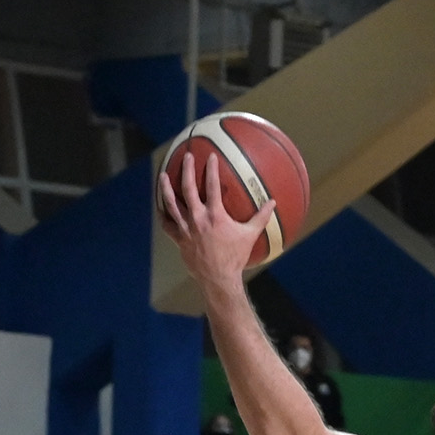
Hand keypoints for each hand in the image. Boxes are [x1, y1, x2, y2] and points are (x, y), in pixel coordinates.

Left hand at [153, 146, 275, 292]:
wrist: (218, 278)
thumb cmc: (235, 257)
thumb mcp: (250, 235)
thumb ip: (261, 217)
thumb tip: (273, 203)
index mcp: (215, 215)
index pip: (212, 185)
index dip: (211, 169)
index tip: (211, 156)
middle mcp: (198, 218)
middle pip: (187, 189)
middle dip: (187, 170)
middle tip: (187, 157)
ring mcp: (186, 229)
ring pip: (172, 204)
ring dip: (166, 188)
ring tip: (163, 175)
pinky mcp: (179, 239)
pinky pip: (167, 224)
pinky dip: (163, 214)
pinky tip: (161, 206)